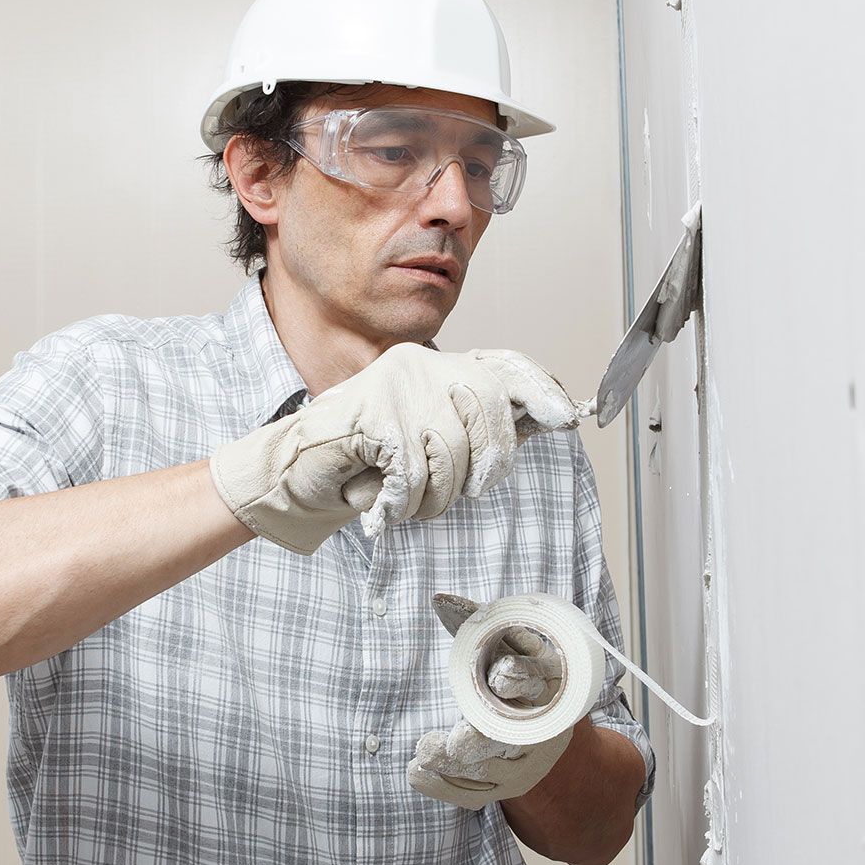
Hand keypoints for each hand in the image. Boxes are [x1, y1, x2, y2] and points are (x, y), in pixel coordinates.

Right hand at [208, 345, 578, 553]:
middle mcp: (420, 365)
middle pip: (489, 409)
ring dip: (434, 494)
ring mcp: (395, 386)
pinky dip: (402, 499)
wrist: (296, 472)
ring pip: (451, 451)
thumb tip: (542, 420)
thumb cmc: (367, 461)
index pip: (504, 365)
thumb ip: (479, 427)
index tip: (568, 416)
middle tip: (463, 491)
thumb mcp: (431, 440)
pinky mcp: (373, 415)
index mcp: (438, 366)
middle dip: (484, 465)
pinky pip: (414, 471)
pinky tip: (385, 499)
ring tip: (408, 496)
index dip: (541, 390)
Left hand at [409, 595, 573, 808]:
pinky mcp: (506, 788)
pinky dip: (444, 786)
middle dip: (484, 740)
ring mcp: (527, 765)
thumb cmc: (520, 668)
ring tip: (423, 752)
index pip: (539, 680)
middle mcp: (544, 729)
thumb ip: (479, 622)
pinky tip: (416, 772)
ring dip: (455, 765)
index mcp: (550, 684)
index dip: (521, 678)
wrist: (550, 722)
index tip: (499, 676)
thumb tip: (439, 600)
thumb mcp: (511, 641)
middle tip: (456, 742)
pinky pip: (474, 794)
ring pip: (490, 770)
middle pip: (513, 738)